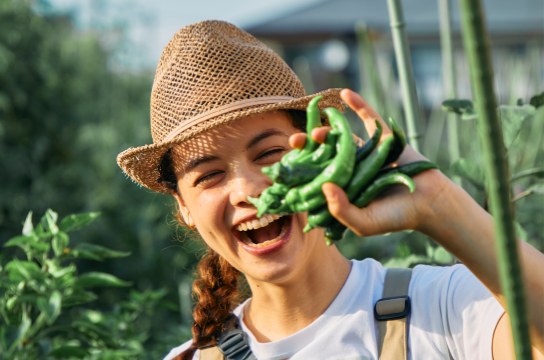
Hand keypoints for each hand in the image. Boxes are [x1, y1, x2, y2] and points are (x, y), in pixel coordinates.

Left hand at [290, 89, 452, 236]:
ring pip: (342, 136)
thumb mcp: (364, 223)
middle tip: (294, 140)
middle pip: (324, 153)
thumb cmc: (395, 217)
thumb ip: (341, 210)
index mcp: (343, 187)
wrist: (430, 203)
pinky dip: (358, 104)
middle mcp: (350, 168)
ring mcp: (366, 152)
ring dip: (327, 129)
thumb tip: (324, 187)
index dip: (299, 170)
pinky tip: (344, 93)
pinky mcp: (383, 139)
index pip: (316, 176)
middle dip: (307, 146)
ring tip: (315, 129)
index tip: (284, 165)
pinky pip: (369, 118)